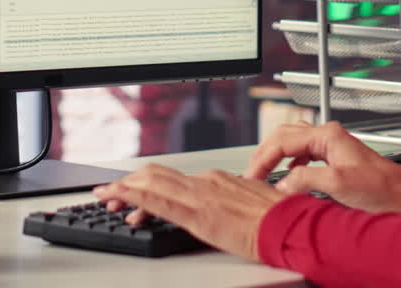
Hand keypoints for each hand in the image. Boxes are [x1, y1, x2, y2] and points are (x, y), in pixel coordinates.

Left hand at [93, 163, 286, 260]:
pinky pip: (159, 202)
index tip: (133, 189)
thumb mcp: (249, 203)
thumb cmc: (279, 218)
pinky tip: (123, 202)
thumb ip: (229, 200)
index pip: (172, 177)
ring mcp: (200, 196)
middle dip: (129, 183)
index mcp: (217, 179)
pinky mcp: (198, 214)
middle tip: (111, 193)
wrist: (292, 225)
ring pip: (151, 184)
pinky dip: (135, 198)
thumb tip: (221, 206)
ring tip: (108, 198)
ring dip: (125, 189)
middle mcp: (205, 181)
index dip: (148, 182)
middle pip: (156, 175)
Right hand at [243, 121, 400, 214]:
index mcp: (327, 135)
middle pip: (283, 136)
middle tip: (252, 173)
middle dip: (264, 154)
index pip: (282, 140)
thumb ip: (306, 180)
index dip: (263, 158)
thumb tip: (281, 184)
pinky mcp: (334, 158)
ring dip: (274, 156)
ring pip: (292, 142)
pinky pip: (302, 153)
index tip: (252, 176)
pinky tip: (287, 175)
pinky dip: (288, 162)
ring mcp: (331, 146)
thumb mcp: (338, 184)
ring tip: (263, 172)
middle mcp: (328, 136)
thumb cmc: (380, 188)